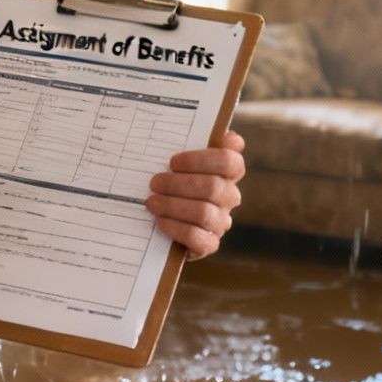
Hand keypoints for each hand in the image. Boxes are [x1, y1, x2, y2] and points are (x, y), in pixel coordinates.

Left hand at [146, 131, 244, 260]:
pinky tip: (160, 222)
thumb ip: (201, 143)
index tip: (173, 161)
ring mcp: (221, 222)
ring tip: (151, 202)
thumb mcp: (182, 162)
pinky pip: (198, 239)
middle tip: (154, 183)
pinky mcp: (209, 244)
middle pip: (214, 187)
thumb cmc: (174, 182)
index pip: (230, 161)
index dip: (202, 160)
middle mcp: (229, 197)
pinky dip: (177, 228)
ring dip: (173, 206)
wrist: (163, 221)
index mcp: (228, 173)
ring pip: (205, 213)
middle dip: (179, 184)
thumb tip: (229, 136)